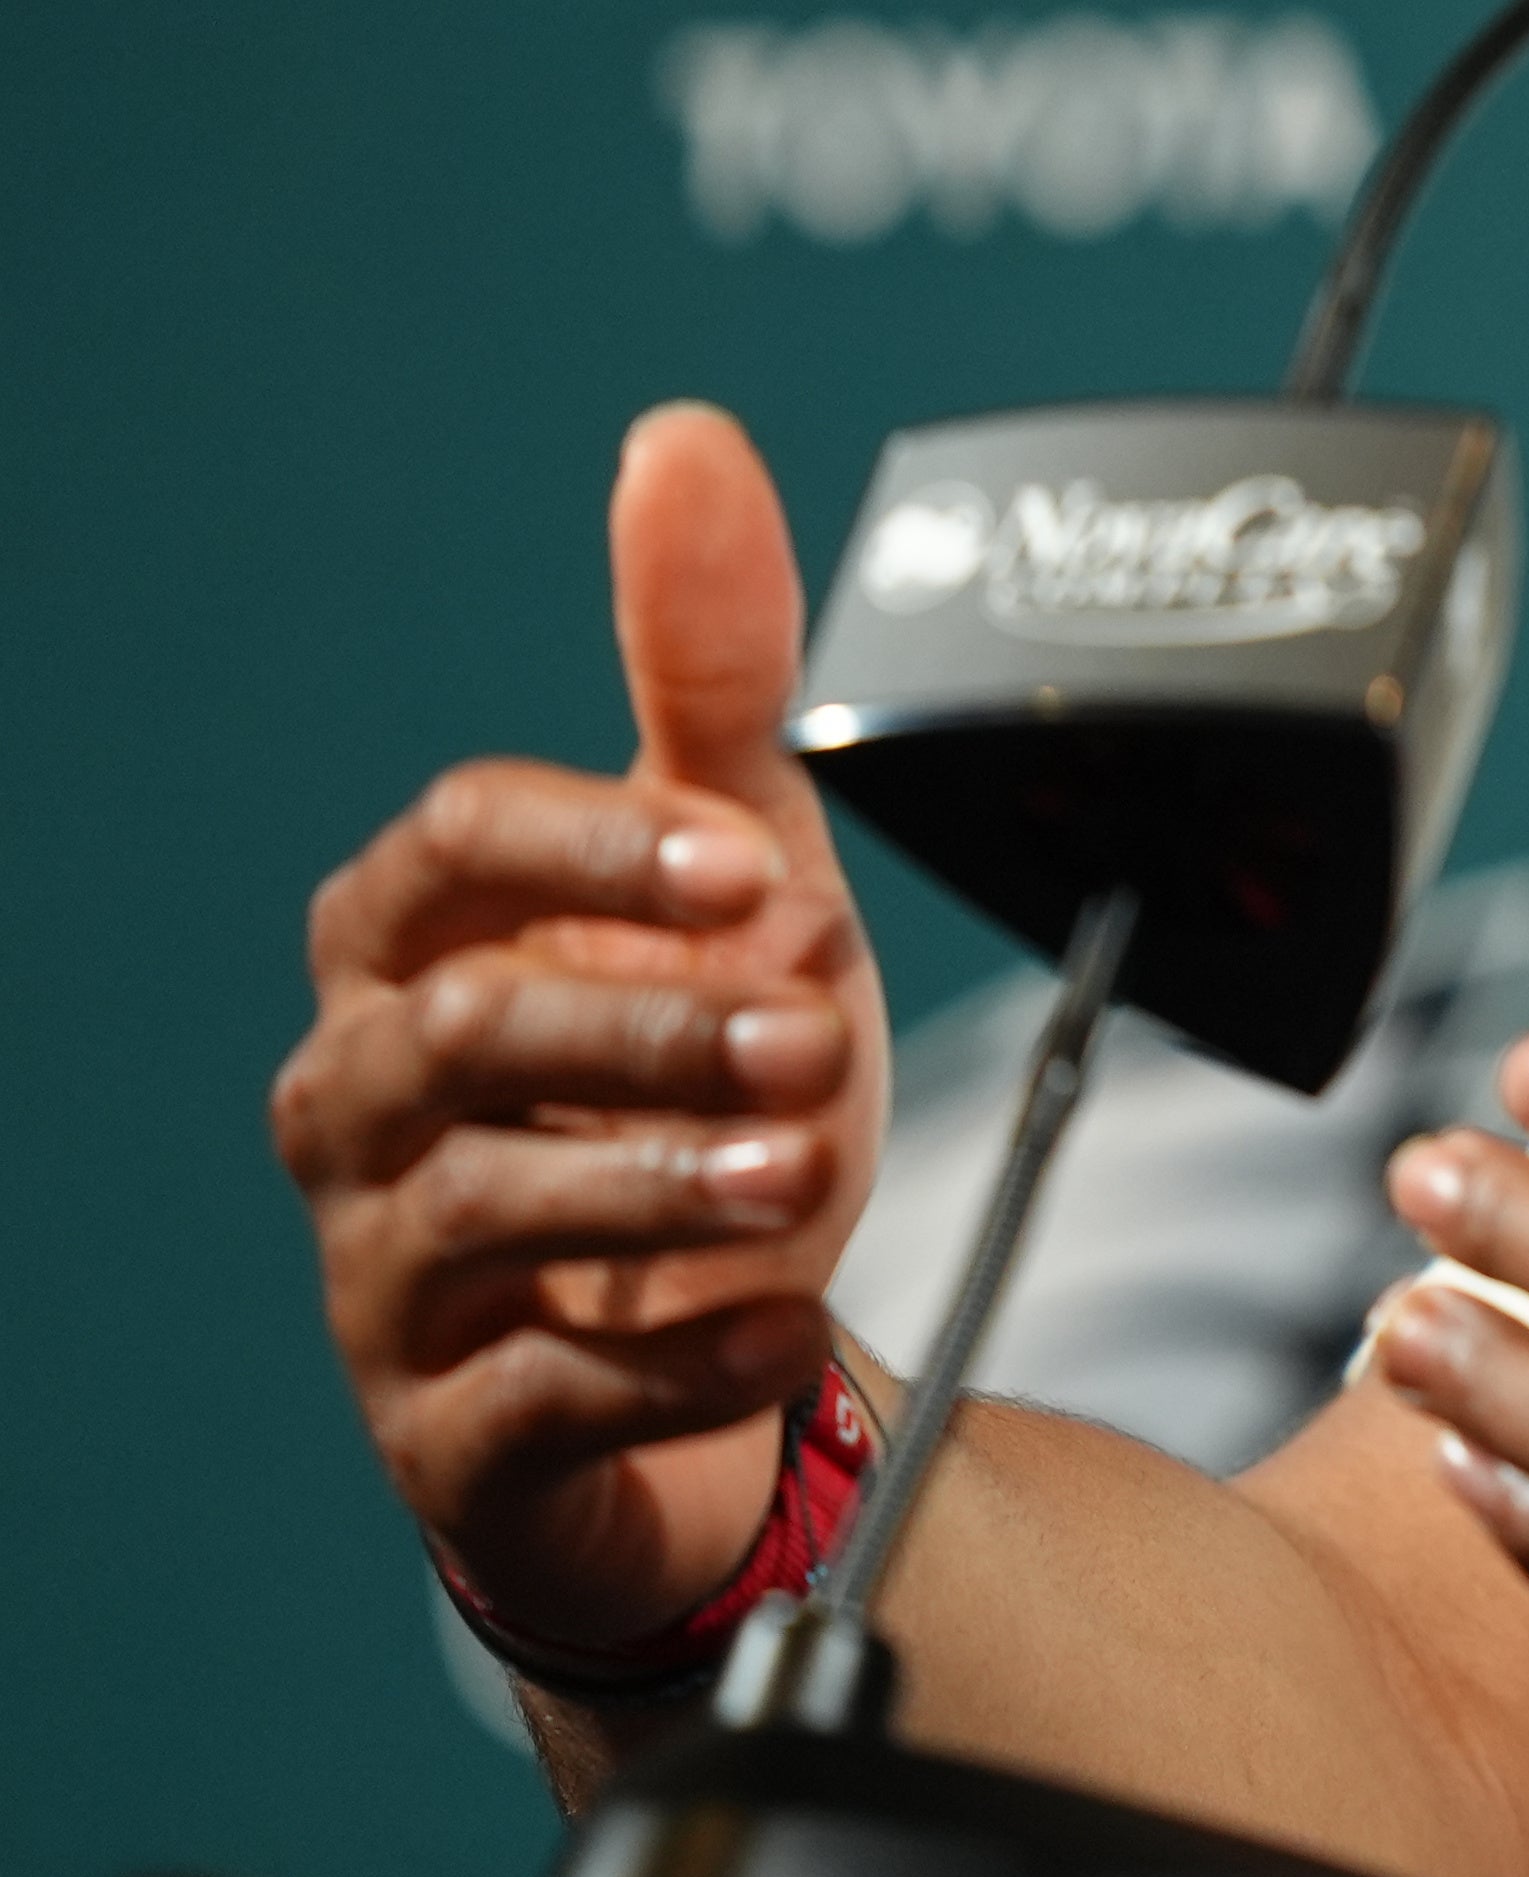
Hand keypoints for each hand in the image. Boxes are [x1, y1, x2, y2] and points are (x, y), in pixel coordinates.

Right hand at [273, 404, 888, 1649]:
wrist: (713, 1350)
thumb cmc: (696, 1078)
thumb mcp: (733, 869)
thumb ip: (706, 668)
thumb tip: (681, 441)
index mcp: (419, 947)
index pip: (446, 850)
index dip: (589, 850)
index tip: (751, 868)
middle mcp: (366, 1103)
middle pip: (452, 1033)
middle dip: (643, 1030)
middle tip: (815, 1036)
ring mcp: (387, 1277)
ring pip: (468, 1212)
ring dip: (652, 1186)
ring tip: (805, 1175)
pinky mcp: (446, 1435)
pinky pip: (523, 1399)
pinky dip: (662, 1360)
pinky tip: (772, 1322)